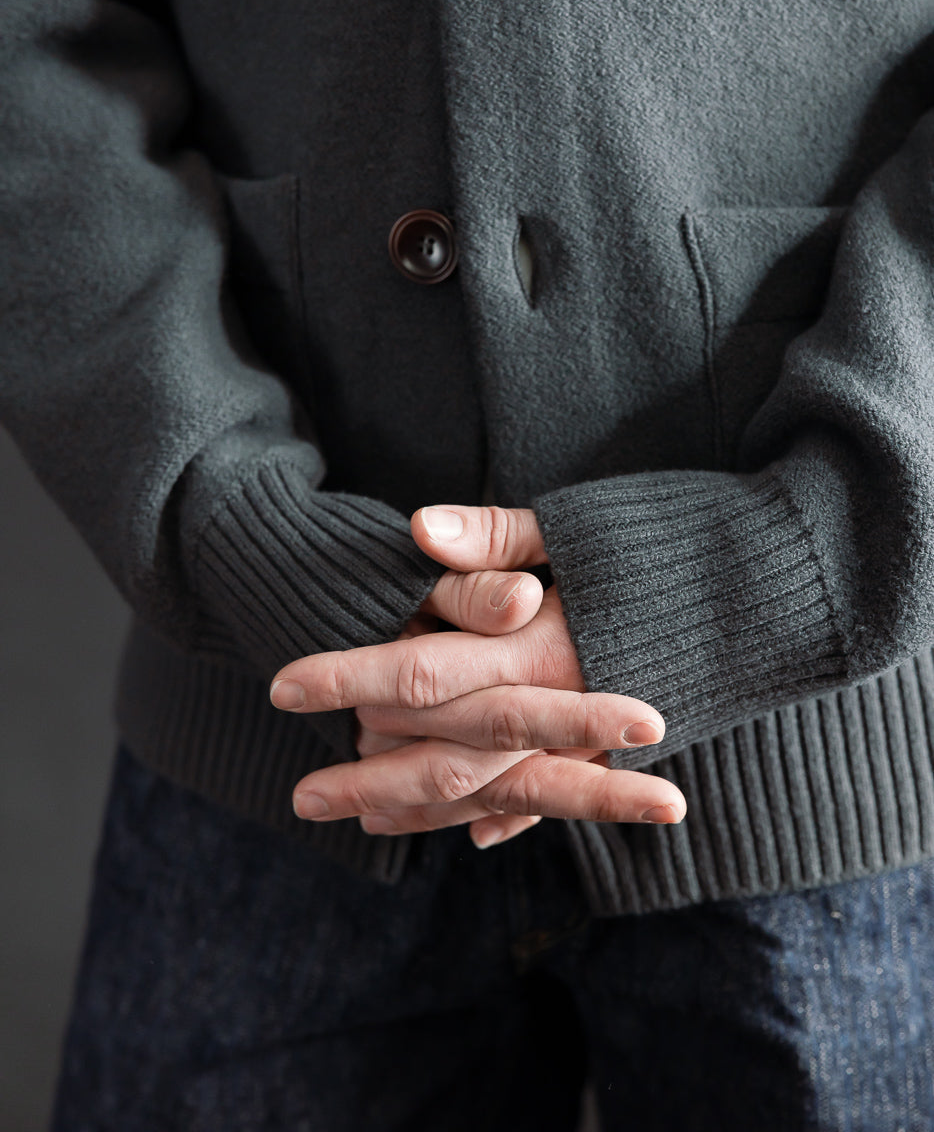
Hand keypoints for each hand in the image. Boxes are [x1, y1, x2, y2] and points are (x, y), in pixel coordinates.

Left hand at [269, 504, 686, 841]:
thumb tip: (416, 528)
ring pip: (487, 790)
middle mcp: (553, 701)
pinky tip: (473, 837)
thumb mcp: (577, 525)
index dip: (347, 676)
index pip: (419, 667)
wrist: (778, 593)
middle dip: (367, 776)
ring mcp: (586, 736)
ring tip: (362, 822)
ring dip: (421, 811)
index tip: (283, 687)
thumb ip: (494, 536)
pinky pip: (550, 797)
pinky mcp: (617, 750)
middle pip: (441, 750)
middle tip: (302, 797)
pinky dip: (507, 818)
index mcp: (535, 641)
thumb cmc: (669, 544)